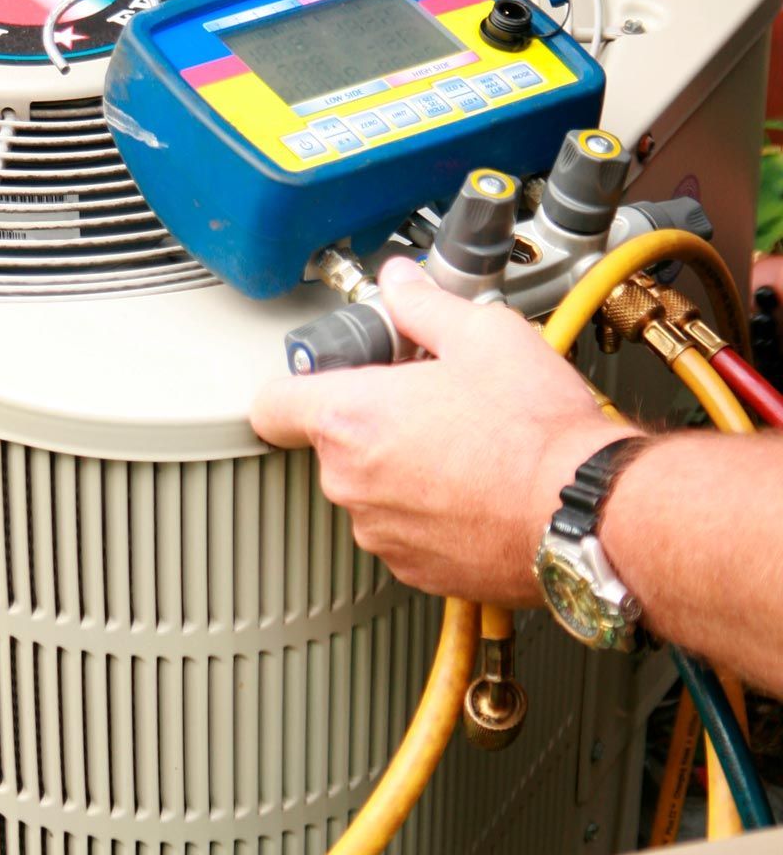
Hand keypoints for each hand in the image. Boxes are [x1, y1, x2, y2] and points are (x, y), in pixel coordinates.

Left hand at [251, 256, 641, 604]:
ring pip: (371, 490)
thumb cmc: (536, 431)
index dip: (296, 386)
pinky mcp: (412, 570)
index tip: (327, 378)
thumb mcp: (484, 336)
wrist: (582, 512)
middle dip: (374, 421)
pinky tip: (476, 487)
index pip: (272, 404)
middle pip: (333, 444)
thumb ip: (425, 306)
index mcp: (352, 418)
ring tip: (465, 445)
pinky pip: (404, 530)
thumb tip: (402, 284)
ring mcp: (379, 532)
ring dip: (403, 469)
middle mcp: (352, 483)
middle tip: (430, 400)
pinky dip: (430, 512)